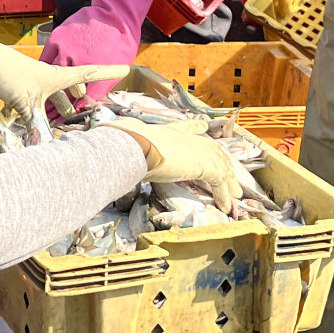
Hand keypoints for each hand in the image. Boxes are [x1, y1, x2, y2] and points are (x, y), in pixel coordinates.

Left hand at [0, 32, 123, 125]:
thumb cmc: (10, 77)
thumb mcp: (26, 104)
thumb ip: (38, 126)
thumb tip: (45, 149)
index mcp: (57, 77)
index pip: (89, 74)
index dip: (107, 73)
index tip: (125, 69)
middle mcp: (48, 76)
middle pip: (69, 87)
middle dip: (77, 98)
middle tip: (85, 106)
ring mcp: (34, 78)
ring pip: (52, 92)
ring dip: (58, 104)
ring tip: (62, 117)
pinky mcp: (20, 83)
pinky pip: (35, 96)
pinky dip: (37, 107)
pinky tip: (29, 117)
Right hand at [97, 118, 241, 210]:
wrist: (129, 145)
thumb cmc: (120, 144)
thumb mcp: (119, 145)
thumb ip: (118, 151)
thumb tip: (97, 152)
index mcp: (165, 131)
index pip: (185, 128)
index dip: (195, 128)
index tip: (201, 125)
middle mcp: (183, 137)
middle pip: (209, 147)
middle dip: (220, 160)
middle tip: (230, 172)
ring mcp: (195, 149)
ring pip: (219, 164)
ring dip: (228, 182)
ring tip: (235, 195)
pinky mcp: (202, 164)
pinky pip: (219, 181)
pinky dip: (224, 195)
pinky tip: (226, 207)